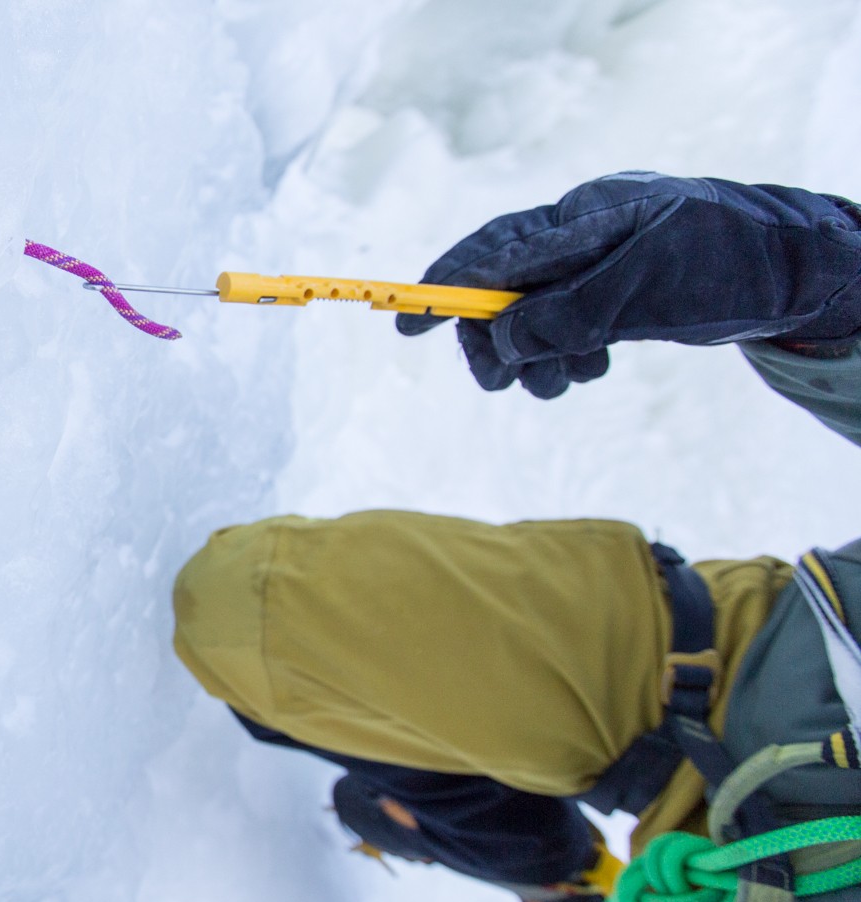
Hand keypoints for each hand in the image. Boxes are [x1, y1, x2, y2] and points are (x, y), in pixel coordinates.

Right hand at [398, 173, 860, 397]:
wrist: (796, 268)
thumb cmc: (725, 262)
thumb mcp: (644, 290)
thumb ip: (569, 311)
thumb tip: (502, 337)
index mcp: (582, 216)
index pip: (493, 250)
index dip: (444, 287)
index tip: (406, 326)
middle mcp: (581, 235)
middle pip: (505, 289)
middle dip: (496, 340)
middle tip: (501, 383)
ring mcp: (597, 263)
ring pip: (535, 315)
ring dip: (536, 357)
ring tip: (563, 383)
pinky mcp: (615, 290)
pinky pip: (567, 325)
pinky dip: (566, 353)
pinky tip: (590, 367)